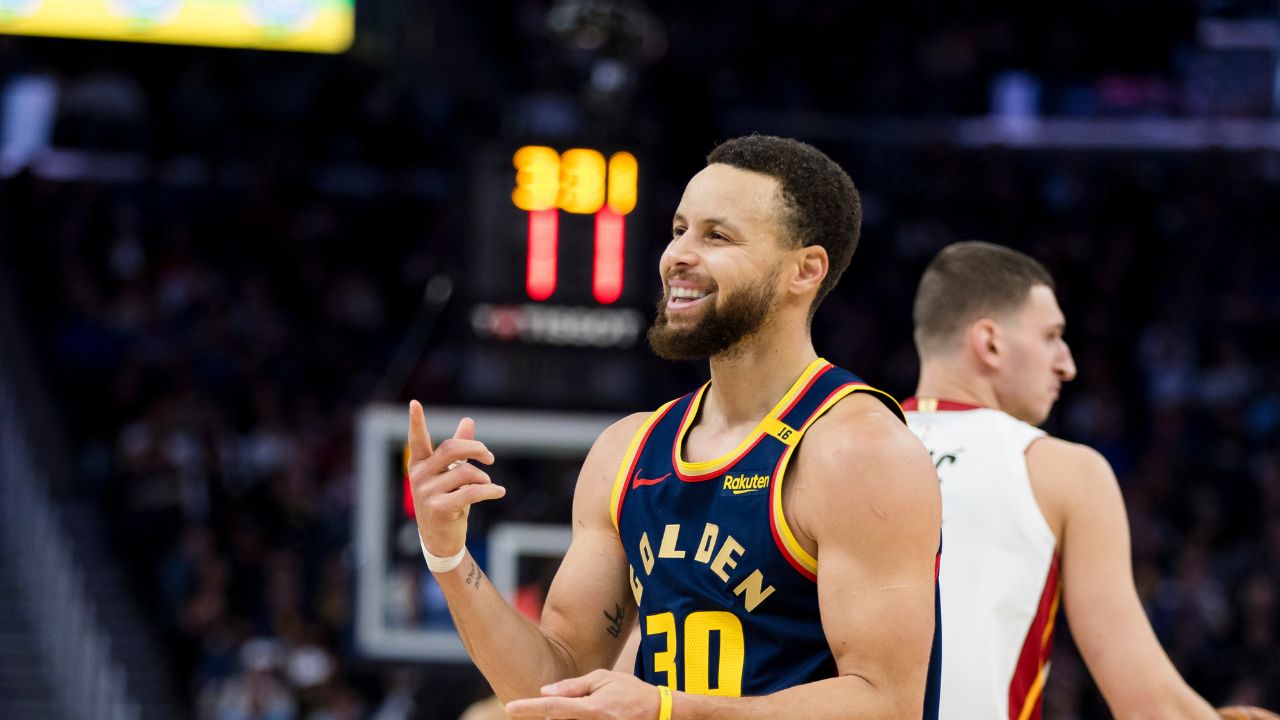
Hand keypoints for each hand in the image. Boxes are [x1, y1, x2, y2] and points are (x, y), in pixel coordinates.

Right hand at [407, 400, 501, 560]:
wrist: (442, 540)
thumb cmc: (447, 501)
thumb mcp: (451, 474)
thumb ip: (459, 448)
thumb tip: (468, 420)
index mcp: (419, 464)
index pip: (417, 440)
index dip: (415, 422)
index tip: (415, 403)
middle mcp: (419, 476)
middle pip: (452, 449)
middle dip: (476, 449)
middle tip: (489, 457)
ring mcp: (426, 493)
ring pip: (466, 472)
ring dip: (484, 477)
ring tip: (488, 484)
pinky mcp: (438, 508)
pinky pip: (471, 491)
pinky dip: (490, 490)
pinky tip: (499, 491)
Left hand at [505, 670, 660, 719]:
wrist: (659, 713)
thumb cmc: (630, 691)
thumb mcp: (603, 678)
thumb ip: (574, 686)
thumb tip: (545, 690)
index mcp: (591, 708)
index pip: (552, 707)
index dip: (529, 708)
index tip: (510, 707)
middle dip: (551, 713)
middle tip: (566, 704)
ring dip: (565, 717)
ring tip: (593, 705)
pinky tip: (588, 712)